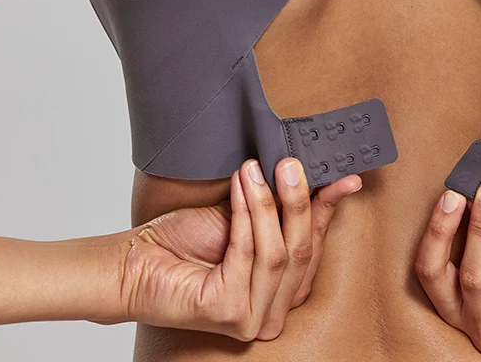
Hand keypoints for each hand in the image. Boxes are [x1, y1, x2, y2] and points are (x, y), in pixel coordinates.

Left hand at [115, 157, 360, 340]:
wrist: (136, 261)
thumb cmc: (188, 241)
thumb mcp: (247, 216)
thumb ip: (280, 205)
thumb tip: (317, 173)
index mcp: (283, 290)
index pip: (317, 244)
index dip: (329, 206)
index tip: (345, 175)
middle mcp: (273, 311)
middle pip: (302, 250)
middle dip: (298, 201)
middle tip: (289, 163)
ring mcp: (252, 317)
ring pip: (277, 253)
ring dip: (267, 203)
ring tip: (255, 168)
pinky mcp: (228, 312)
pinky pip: (246, 254)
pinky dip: (245, 214)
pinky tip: (239, 185)